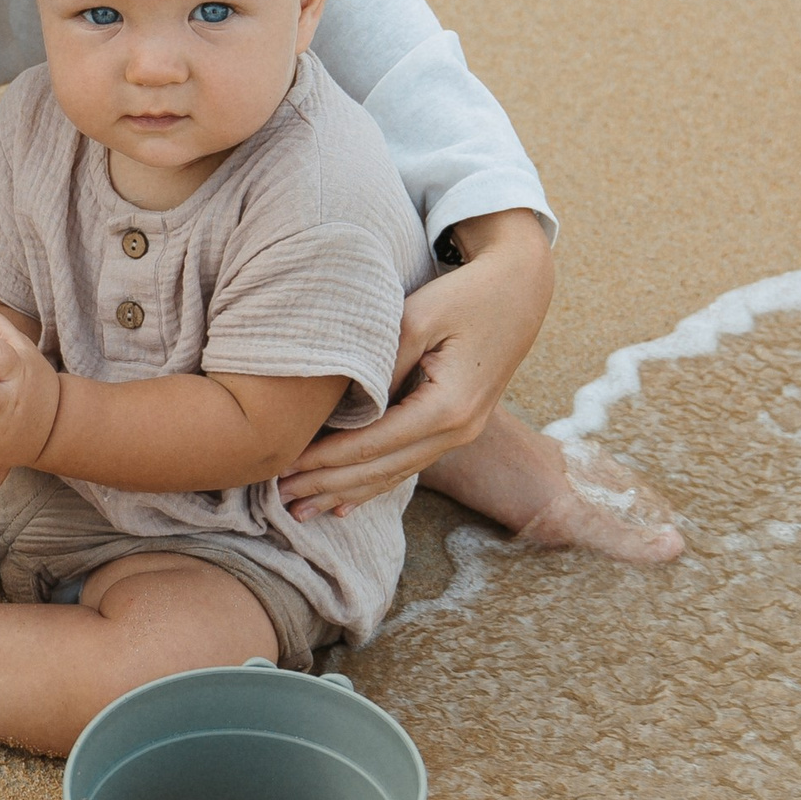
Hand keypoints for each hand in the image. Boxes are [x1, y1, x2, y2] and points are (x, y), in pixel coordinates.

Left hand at [278, 209, 553, 517]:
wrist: (519, 289)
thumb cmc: (465, 295)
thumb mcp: (417, 318)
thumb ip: (381, 365)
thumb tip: (344, 406)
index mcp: (448, 407)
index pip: (373, 444)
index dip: (325, 459)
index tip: (283, 466)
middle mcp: (458, 431)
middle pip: (381, 470)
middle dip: (328, 485)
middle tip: (281, 496)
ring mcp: (461, 434)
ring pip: (393, 475)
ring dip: (346, 494)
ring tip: (301, 510)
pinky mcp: (456, 427)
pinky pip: (407, 465)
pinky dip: (372, 486)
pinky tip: (344, 506)